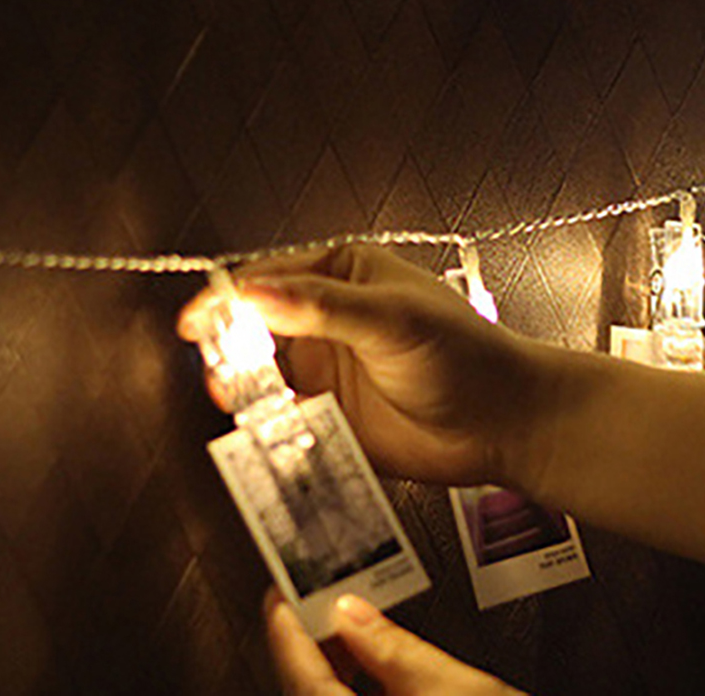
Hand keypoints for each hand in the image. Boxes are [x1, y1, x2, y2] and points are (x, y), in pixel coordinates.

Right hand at [177, 246, 549, 488]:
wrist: (504, 423)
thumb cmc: (465, 355)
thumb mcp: (390, 319)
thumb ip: (320, 308)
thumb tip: (254, 294)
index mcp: (343, 275)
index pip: (269, 278)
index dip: (228, 300)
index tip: (199, 322)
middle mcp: (328, 320)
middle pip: (256, 327)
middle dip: (230, 345)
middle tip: (219, 367)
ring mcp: (328, 368)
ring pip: (263, 374)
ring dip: (244, 386)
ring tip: (240, 399)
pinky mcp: (332, 416)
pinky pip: (283, 418)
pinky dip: (266, 423)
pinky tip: (267, 427)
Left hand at [264, 589, 525, 695]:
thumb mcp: (456, 685)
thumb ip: (394, 649)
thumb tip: (350, 610)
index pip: (302, 680)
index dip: (286, 631)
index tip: (279, 592)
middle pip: (309, 692)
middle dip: (309, 645)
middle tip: (314, 597)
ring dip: (330, 666)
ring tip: (342, 622)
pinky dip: (350, 686)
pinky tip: (368, 665)